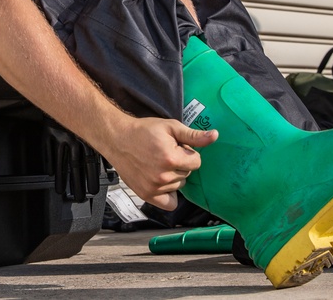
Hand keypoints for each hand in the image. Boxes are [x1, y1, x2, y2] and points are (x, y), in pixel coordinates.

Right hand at [100, 117, 217, 210]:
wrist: (117, 139)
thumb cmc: (144, 131)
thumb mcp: (170, 127)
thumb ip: (194, 135)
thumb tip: (215, 136)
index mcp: (171, 158)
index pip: (196, 162)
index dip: (188, 153)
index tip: (175, 147)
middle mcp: (163, 176)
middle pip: (187, 174)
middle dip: (180, 163)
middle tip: (164, 153)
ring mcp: (154, 188)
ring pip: (179, 185)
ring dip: (173, 176)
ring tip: (158, 164)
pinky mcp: (146, 195)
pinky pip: (170, 204)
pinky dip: (169, 195)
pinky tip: (162, 182)